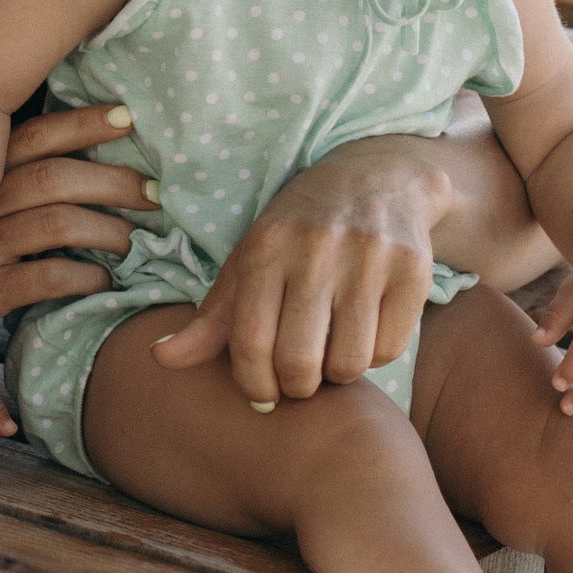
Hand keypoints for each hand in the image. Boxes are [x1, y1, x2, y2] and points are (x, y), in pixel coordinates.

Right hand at [0, 106, 157, 368]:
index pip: (33, 137)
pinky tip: (99, 280)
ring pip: (57, 224)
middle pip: (56, 177)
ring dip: (105, 230)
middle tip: (153, 190)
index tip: (126, 115)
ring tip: (130, 240)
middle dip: (113, 179)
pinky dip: (81, 278)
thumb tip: (57, 164)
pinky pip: (45, 279)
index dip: (81, 123)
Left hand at [150, 138, 440, 407]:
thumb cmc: (297, 235)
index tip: (262, 392)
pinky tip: (364, 332)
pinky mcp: (413, 269)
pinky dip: (374, 356)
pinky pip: (390, 347)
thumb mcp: (248, 265)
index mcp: (267, 248)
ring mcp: (369, 258)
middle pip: (300, 360)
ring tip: (330, 352)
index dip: (253, 383)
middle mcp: (317, 249)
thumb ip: (210, 320)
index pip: (249, 342)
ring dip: (337, 374)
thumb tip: (160, 359)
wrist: (376, 180)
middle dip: (296, 387)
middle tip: (298, 380)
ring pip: (349, 362)